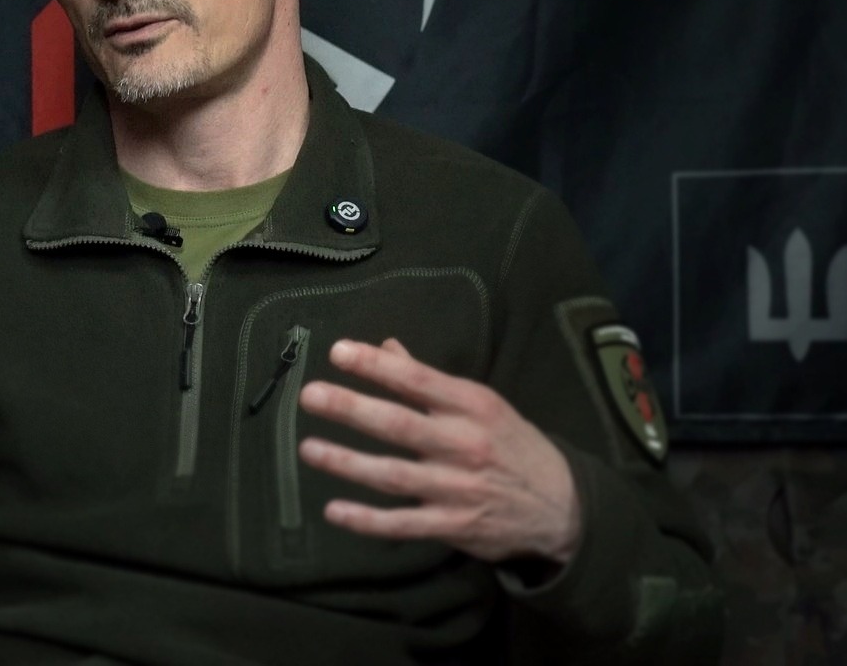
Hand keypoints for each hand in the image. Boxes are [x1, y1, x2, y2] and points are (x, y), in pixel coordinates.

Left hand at [297, 338, 580, 564]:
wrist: (564, 507)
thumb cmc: (512, 445)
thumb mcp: (482, 404)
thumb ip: (429, 380)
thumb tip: (386, 347)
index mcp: (471, 406)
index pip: (417, 381)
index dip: (377, 366)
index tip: (338, 351)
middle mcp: (463, 444)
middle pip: (399, 425)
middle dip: (352, 408)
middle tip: (310, 395)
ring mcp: (458, 488)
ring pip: (394, 476)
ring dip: (348, 463)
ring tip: (309, 450)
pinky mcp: (455, 526)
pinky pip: (404, 524)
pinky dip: (368, 521)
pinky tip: (334, 511)